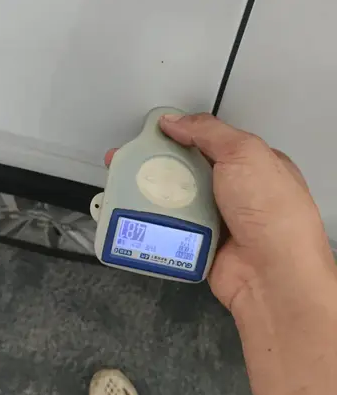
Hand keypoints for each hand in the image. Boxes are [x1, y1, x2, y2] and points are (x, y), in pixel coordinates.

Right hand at [106, 113, 335, 316]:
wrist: (272, 275)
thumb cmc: (271, 211)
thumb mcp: (244, 153)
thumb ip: (208, 131)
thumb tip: (175, 120)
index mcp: (253, 164)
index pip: (211, 142)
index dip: (181, 134)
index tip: (152, 133)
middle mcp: (236, 192)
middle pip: (188, 170)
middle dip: (157, 164)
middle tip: (127, 160)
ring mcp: (218, 219)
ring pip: (176, 199)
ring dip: (151, 193)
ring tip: (122, 185)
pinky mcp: (201, 244)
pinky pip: (172, 228)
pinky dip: (154, 222)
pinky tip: (135, 213)